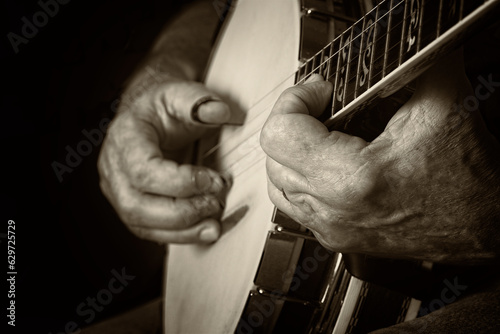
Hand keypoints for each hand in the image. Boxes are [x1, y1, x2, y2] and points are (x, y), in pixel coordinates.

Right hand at [98, 71, 230, 243]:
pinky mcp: (133, 206)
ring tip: (214, 225)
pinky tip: (203, 229)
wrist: (149, 116)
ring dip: (183, 230)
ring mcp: (120, 191)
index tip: (213, 180)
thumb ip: (198, 102)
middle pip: (137, 206)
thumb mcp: (179, 94)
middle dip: (183, 211)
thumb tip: (218, 112)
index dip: (180, 183)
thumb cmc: (162, 107)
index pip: (143, 172)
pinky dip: (180, 235)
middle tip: (216, 202)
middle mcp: (115, 169)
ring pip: (142, 225)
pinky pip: (151, 231)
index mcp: (125, 139)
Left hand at [260, 51, 499, 263]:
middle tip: (321, 107)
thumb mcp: (443, 105)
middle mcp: (334, 210)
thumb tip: (393, 48)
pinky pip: (292, 203)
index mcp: (352, 180)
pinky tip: (320, 163)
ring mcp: (331, 227)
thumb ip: (411, 65)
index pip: (280, 133)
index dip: (295, 100)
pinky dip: (296, 177)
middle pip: (273, 155)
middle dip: (293, 120)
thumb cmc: (468, 182)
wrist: (483, 224)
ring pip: (276, 182)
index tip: (319, 93)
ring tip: (318, 133)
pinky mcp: (334, 236)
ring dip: (290, 150)